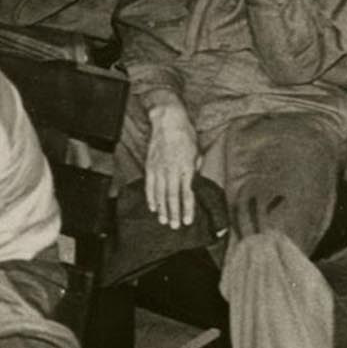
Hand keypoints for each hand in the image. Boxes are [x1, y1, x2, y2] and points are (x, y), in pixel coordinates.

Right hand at [144, 99, 199, 229]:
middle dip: (174, 213)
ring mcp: (159, 168)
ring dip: (162, 209)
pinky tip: (153, 207)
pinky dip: (151, 197)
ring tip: (164, 221)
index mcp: (186, 168)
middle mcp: (172, 170)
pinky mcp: (150, 165)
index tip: (188, 220)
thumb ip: (195, 170)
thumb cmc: (185, 135)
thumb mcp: (197, 153)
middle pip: (172, 197)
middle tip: (175, 226)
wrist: (168, 121)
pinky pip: (149, 185)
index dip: (187, 209)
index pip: (187, 193)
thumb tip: (193, 183)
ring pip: (159, 194)